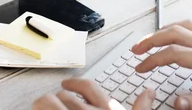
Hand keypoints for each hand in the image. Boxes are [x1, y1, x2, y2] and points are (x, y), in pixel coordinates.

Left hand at [32, 78, 154, 108]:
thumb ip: (141, 109)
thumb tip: (149, 92)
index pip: (88, 87)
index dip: (75, 84)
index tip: (66, 84)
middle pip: (65, 94)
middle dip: (59, 98)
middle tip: (56, 104)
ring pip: (47, 102)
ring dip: (43, 104)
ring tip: (43, 108)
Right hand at [131, 20, 191, 109]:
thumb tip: (176, 101)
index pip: (175, 53)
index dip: (153, 59)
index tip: (141, 67)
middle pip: (175, 32)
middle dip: (152, 39)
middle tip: (136, 49)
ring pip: (185, 25)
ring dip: (164, 30)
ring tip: (150, 39)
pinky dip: (180, 27)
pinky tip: (175, 33)